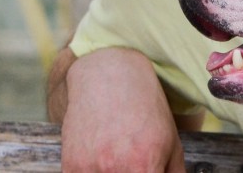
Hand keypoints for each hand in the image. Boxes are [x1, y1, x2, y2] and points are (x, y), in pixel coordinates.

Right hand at [59, 47, 186, 172]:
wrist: (108, 78)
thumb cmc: (147, 112)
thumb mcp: (172, 144)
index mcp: (144, 165)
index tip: (153, 172)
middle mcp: (114, 169)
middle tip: (141, 167)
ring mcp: (88, 170)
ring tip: (123, 162)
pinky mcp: (70, 168)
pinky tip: (106, 164)